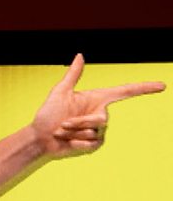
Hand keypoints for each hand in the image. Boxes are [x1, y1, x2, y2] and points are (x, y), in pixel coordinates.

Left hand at [32, 54, 164, 159]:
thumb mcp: (59, 93)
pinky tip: (67, 143)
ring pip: (94, 132)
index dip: (143, 88)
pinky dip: (76, 143)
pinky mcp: (94, 145)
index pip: (124, 92)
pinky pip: (92, 143)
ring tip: (62, 132)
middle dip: (78, 122)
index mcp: (96, 99)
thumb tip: (80, 55)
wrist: (40, 138)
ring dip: (74, 133)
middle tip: (62, 125)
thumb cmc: (47, 115)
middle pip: (101, 119)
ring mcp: (98, 131)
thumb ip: (73, 75)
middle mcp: (100, 114)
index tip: (162, 86)